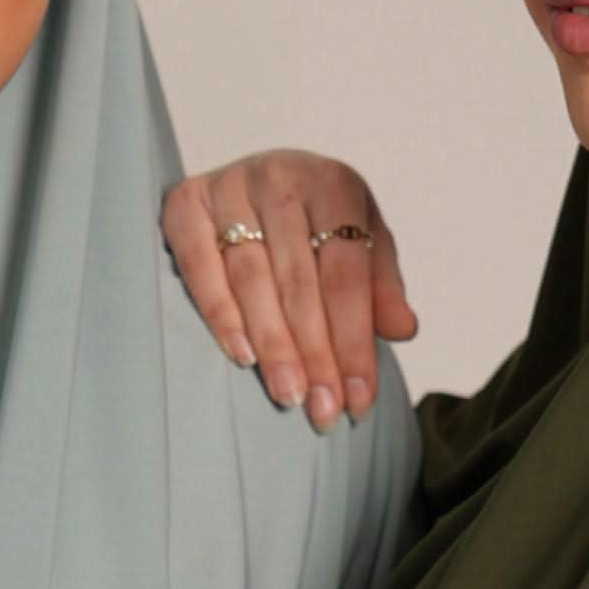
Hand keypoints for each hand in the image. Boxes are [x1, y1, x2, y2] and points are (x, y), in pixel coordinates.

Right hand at [162, 151, 418, 426]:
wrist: (256, 180)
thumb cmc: (315, 223)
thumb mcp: (361, 242)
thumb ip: (381, 286)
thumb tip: (404, 329)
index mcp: (335, 183)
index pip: (346, 275)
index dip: (354, 341)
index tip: (359, 398)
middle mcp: (281, 177)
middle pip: (300, 282)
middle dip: (315, 355)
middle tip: (323, 411)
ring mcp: (229, 186)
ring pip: (251, 278)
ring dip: (272, 345)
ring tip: (289, 396)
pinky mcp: (185, 204)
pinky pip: (200, 265)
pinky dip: (220, 312)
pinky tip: (242, 356)